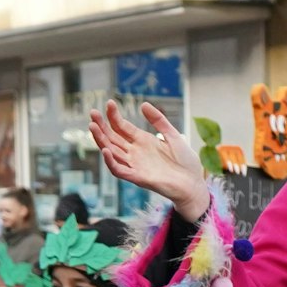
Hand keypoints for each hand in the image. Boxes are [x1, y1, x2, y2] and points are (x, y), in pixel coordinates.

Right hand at [89, 100, 211, 220]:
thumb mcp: (173, 135)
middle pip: (112, 138)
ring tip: (93, 126)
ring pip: (112, 152)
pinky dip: (111, 161)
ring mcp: (135, 165)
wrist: (194, 183)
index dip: (113, 116)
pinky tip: (106, 150)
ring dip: (101, 140)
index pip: (121, 127)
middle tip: (92, 112)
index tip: (109, 103)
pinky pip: (119, 170)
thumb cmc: (185, 162)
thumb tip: (143, 104)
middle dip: (101, 125)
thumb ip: (159, 120)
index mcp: (142, 141)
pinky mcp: (137, 177)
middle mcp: (135, 152)